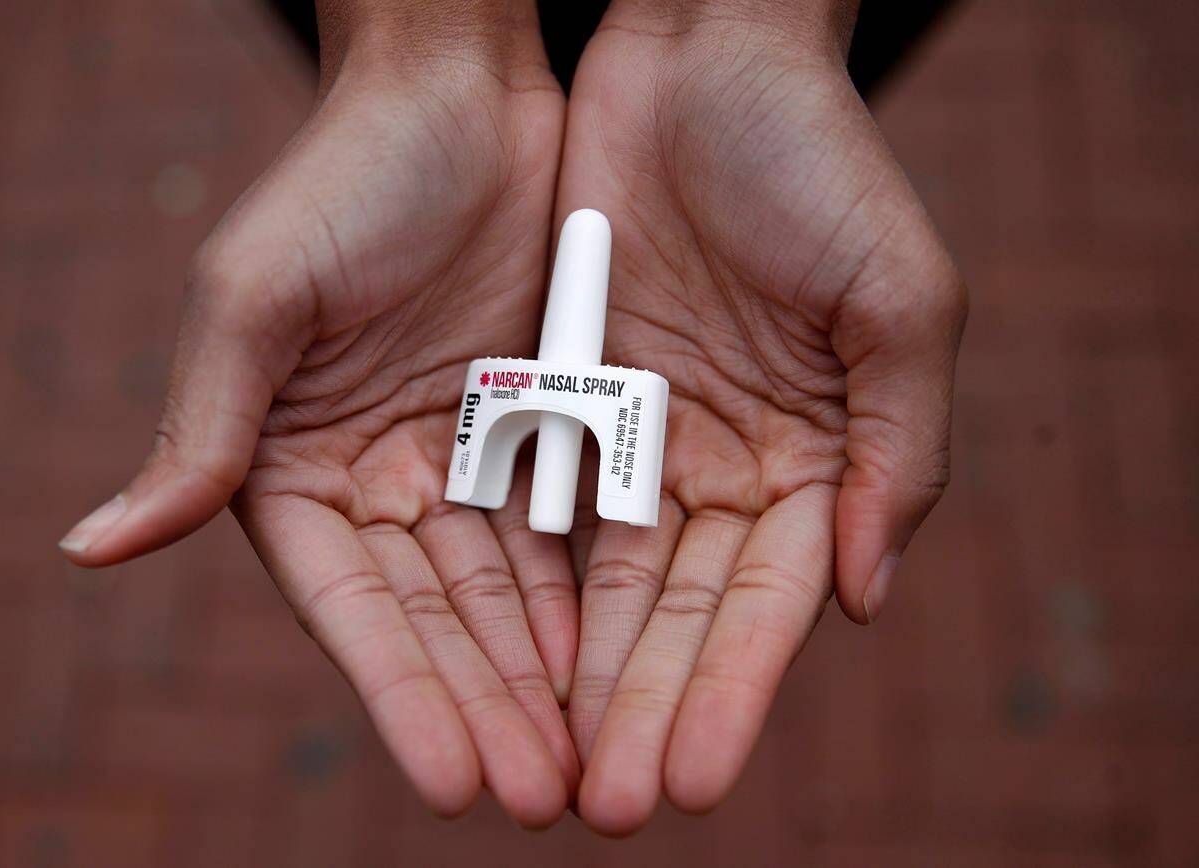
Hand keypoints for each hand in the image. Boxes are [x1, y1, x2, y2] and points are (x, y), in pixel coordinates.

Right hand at [59, 7, 579, 826]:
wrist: (461, 90)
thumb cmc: (343, 177)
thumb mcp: (258, 297)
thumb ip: (202, 430)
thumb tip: (91, 549)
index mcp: (293, 464)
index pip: (352, 606)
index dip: (401, 693)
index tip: (455, 779)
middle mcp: (377, 475)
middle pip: (436, 617)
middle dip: (486, 707)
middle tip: (543, 799)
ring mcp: (461, 454)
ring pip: (505, 588)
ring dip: (541, 675)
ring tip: (585, 762)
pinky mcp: (536, 420)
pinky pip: (561, 523)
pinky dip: (582, 592)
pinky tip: (612, 659)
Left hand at [557, 2, 966, 833]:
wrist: (702, 55)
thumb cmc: (821, 162)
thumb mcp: (901, 303)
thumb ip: (900, 455)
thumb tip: (865, 604)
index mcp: (813, 456)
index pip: (766, 602)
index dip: (730, 690)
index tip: (693, 777)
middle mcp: (720, 462)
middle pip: (674, 611)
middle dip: (642, 707)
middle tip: (608, 809)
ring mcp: (636, 433)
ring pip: (598, 578)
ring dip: (574, 674)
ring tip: (545, 772)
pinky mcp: (559, 393)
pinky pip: (533, 501)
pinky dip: (519, 579)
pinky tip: (499, 660)